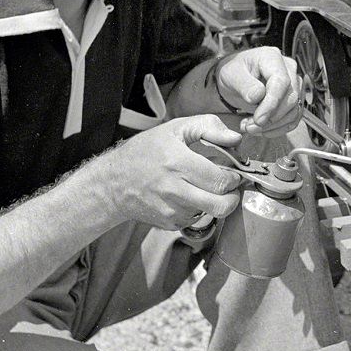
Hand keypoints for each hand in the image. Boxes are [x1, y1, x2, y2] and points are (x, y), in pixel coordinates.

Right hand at [98, 115, 243, 229]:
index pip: (221, 180)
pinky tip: (191, 195)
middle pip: (221, 205)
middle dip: (232, 195)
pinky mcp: (170, 223)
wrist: (114, 182)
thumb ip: (209, 127)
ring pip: (211, 213)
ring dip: (216, 202)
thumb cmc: (147, 151)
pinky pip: (197, 219)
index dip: (233, 177)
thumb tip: (236, 139)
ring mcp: (171, 210)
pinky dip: (200, 209)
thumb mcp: (176, 128)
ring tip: (207, 188)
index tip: (231, 171)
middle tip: (229, 185)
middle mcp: (174, 190)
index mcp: (177, 163)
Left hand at [216, 47, 301, 134]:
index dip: (272, 103)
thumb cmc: (234, 73)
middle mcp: (288, 69)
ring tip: (251, 128)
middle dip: (271, 118)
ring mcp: (294, 84)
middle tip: (250, 127)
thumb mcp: (231, 75)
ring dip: (273, 126)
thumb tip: (258, 96)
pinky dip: (278, 128)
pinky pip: (293, 118)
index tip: (258, 120)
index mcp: (272, 58)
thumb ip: (244, 84)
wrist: (236, 79)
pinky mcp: (294, 99)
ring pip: (294, 110)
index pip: (281, 82)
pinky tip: (262, 130)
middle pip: (291, 98)